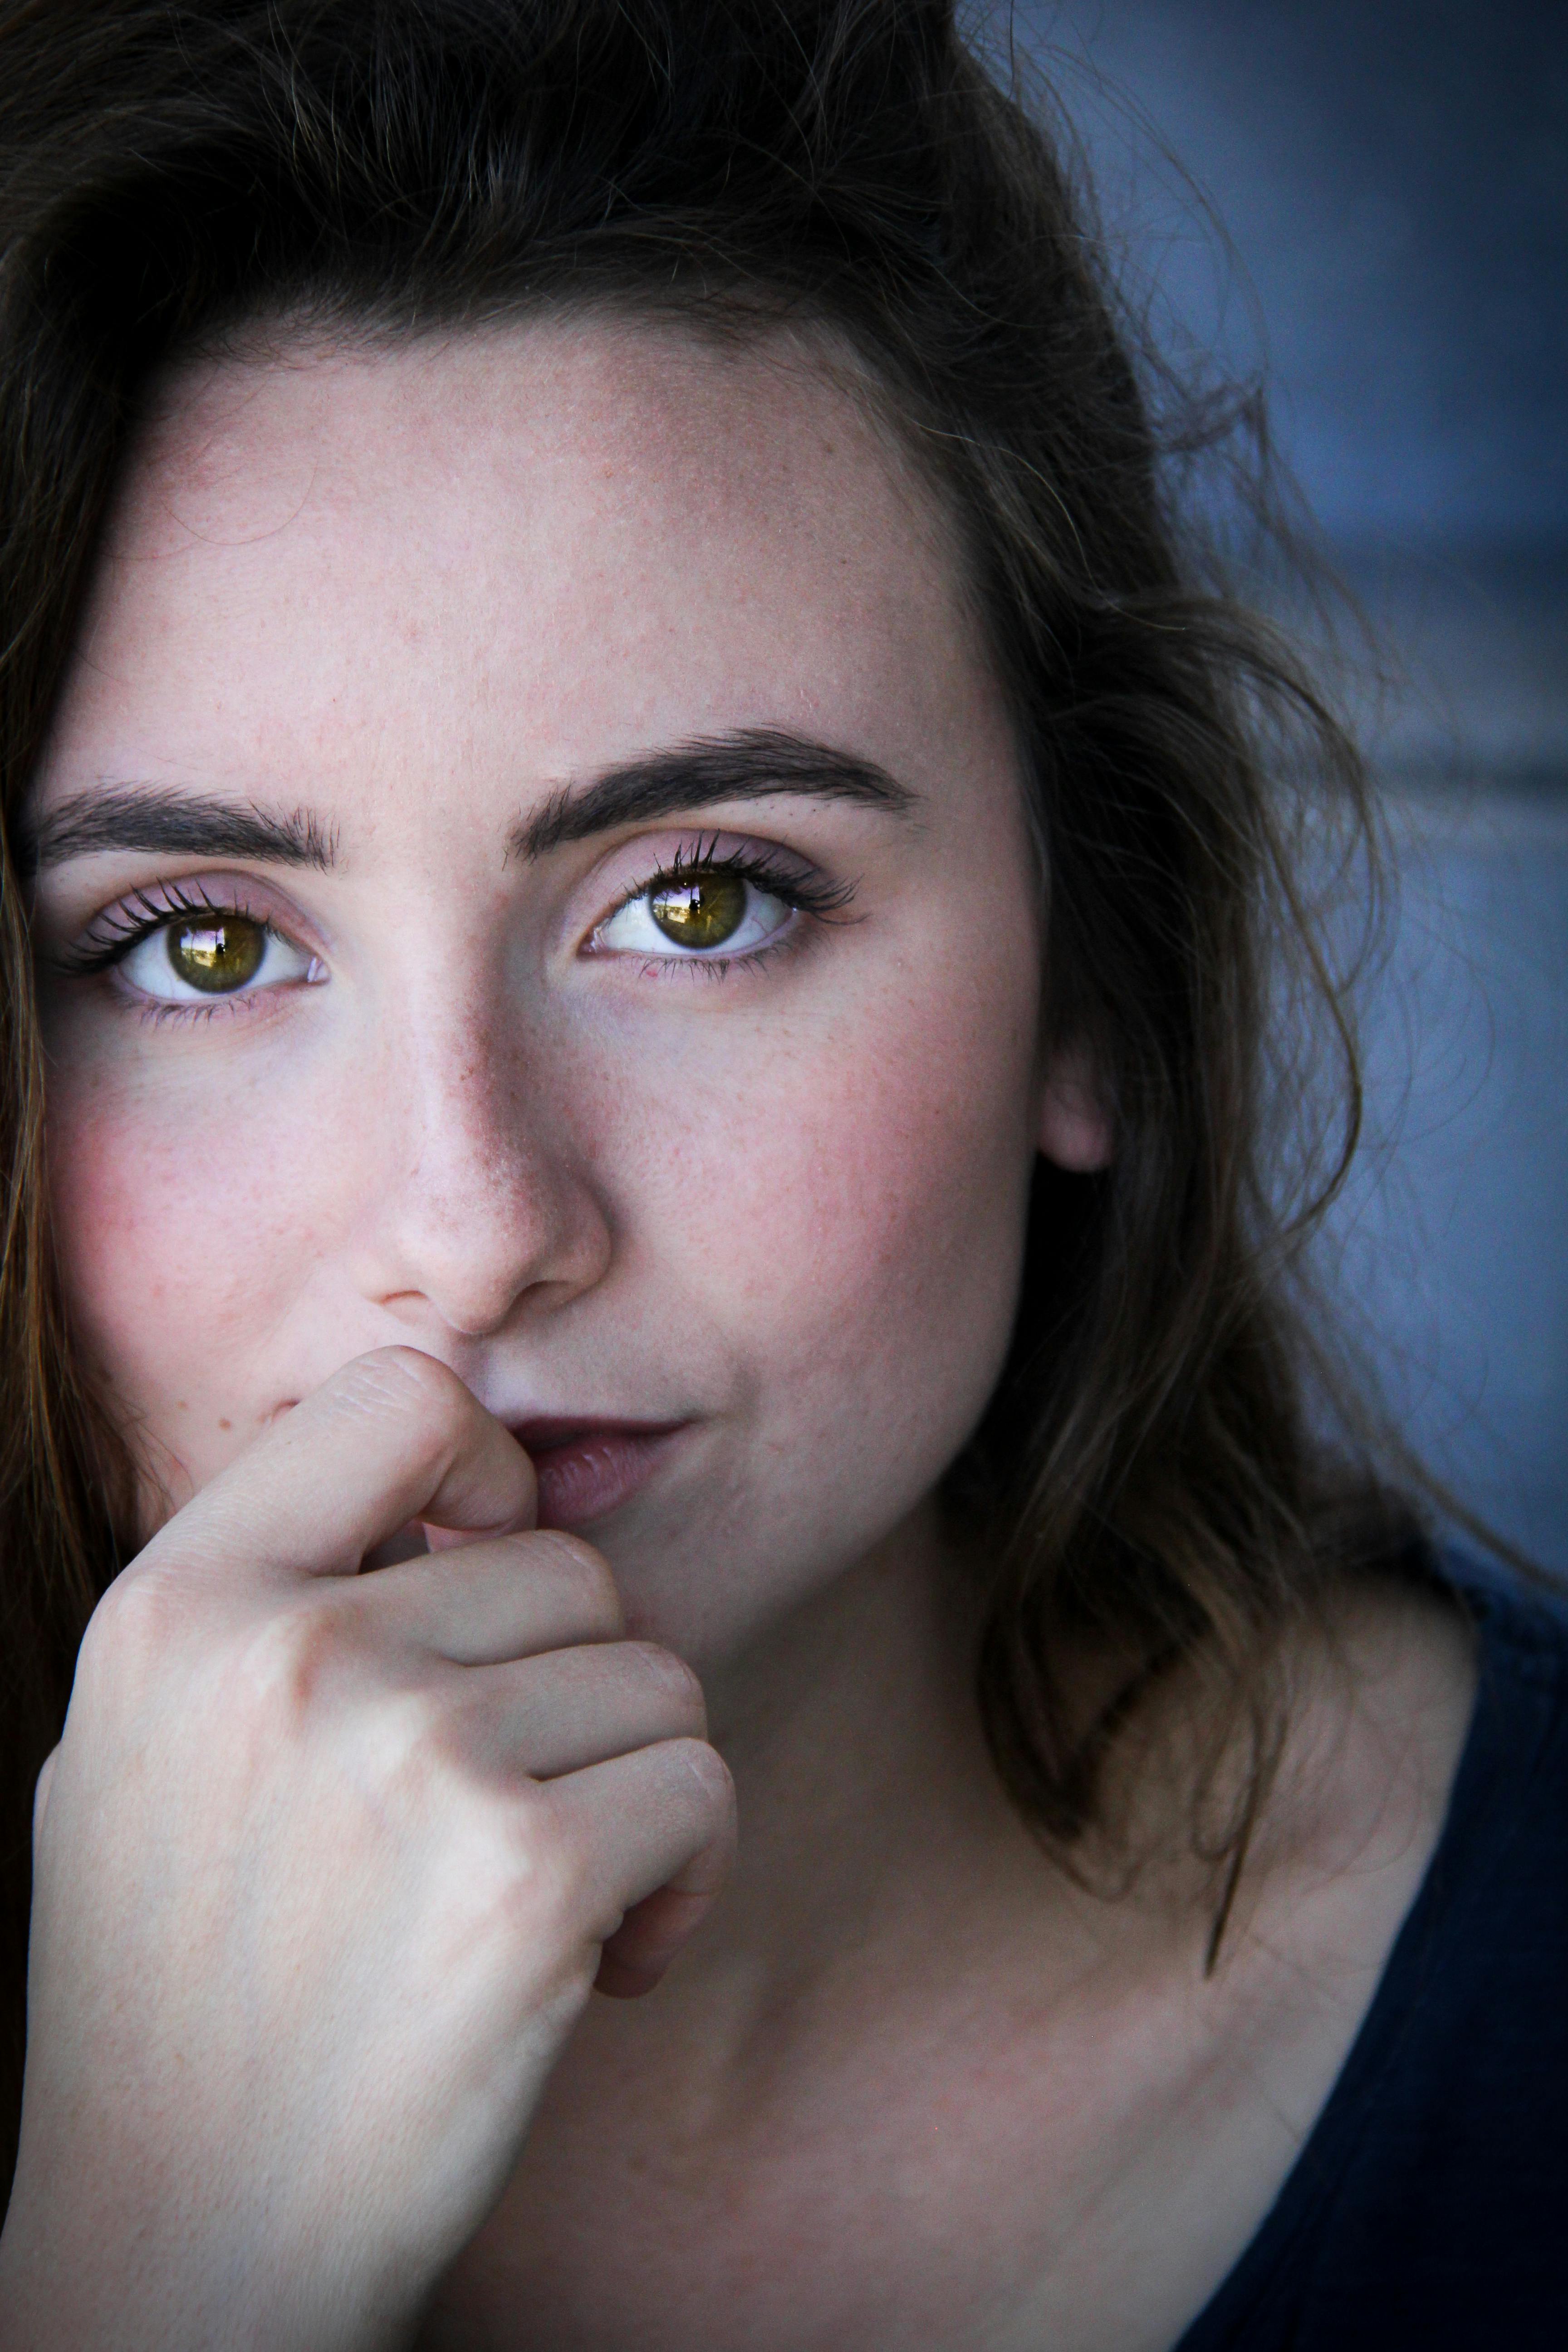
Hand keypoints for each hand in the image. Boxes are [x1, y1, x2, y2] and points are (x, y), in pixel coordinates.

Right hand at [0, 1348, 733, 2349]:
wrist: (179, 2254)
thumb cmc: (181, 1994)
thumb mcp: (146, 1748)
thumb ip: (272, 1597)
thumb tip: (455, 1493)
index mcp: (178, 1605)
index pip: (402, 1398)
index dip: (481, 1467)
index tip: (486, 1561)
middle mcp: (288, 1653)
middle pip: (565, 1565)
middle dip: (568, 1690)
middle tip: (500, 1821)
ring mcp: (411, 1754)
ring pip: (651, 1675)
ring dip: (629, 1788)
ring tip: (534, 1902)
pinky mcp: (529, 1871)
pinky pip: (699, 1782)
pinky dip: (682, 1875)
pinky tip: (598, 1963)